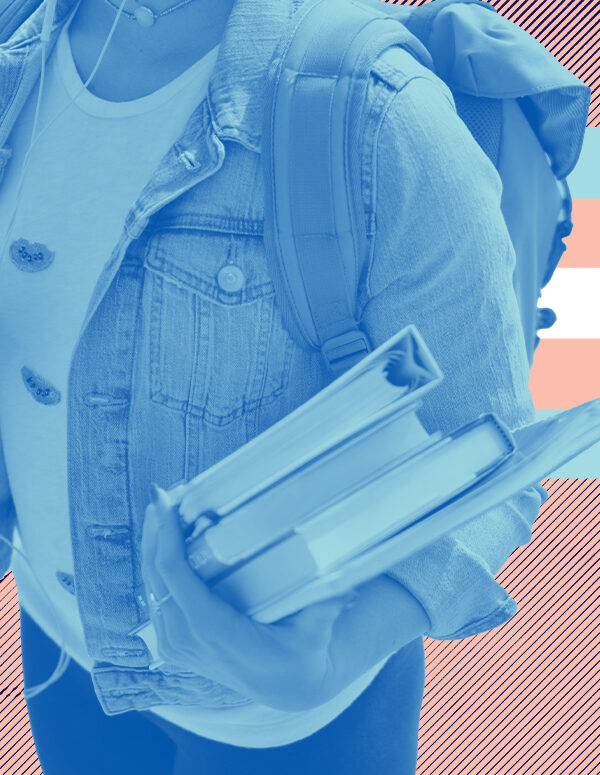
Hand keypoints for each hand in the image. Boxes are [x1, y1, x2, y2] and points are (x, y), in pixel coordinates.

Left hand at [140, 484, 355, 711]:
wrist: (286, 686)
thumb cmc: (301, 654)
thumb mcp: (315, 634)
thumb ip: (324, 607)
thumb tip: (342, 583)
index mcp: (214, 632)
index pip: (175, 579)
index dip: (166, 540)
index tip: (166, 505)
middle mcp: (188, 640)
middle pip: (156, 577)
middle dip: (155, 533)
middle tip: (162, 495)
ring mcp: (177, 645)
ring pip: (151, 587)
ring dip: (152, 546)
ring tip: (161, 509)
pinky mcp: (175, 644)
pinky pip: (156, 598)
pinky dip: (156, 566)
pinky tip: (163, 541)